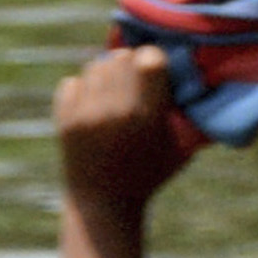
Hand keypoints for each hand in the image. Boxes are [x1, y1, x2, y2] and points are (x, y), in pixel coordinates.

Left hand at [54, 46, 194, 213]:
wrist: (104, 201)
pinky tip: (94, 110)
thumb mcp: (180, 147)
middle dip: (130, 66)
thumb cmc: (150, 172)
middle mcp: (115, 110)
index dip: (155, 60)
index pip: (150, 58)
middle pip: (122, 56)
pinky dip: (83, 90)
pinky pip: (73, 81)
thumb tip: (193, 74)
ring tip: (114, 97)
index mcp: (147, 116)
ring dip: (106, 75)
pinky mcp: (64, 116)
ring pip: (95, 65)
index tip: (157, 72)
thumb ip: (186, 113)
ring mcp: (85, 113)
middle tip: (136, 85)